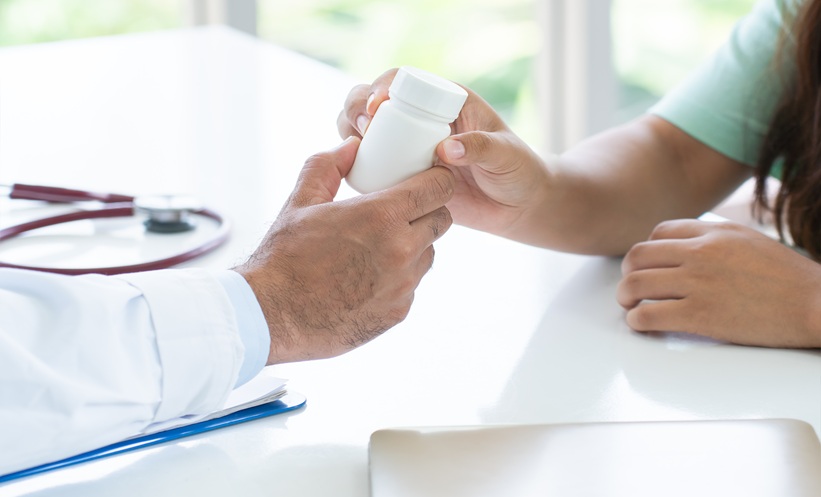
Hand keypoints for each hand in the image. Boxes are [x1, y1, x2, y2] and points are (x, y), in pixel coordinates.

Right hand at [235, 137, 454, 363]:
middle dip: (428, 210)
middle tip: (405, 210)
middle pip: (442, 220)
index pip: (438, 188)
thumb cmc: (284, 256)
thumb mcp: (301, 202)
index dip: (437, 180)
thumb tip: (353, 147)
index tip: (428, 179)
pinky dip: (399, 277)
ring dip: (415, 244)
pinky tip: (370, 277)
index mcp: (381, 216)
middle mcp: (401, 250)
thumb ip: (328, 166)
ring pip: (429, 253)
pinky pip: (413, 285)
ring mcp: (403, 285)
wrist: (271, 315)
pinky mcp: (399, 312)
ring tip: (382, 245)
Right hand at [338, 69, 549, 238]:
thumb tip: (444, 149)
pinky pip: (371, 166)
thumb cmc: (518, 171)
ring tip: (355, 150)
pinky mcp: (402, 176)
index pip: (405, 81)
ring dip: (350, 134)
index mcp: (445, 101)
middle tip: (363, 130)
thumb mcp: (504, 154)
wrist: (517, 206)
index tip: (378, 106)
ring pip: (365, 131)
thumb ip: (480, 148)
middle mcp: (421, 119)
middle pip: (373, 101)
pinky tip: (353, 173)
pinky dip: (356, 166)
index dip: (383, 86)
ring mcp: (408, 148)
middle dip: (357, 108)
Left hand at [617, 219, 820, 347]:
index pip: (658, 233)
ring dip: (625, 297)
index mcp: (714, 233)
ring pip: (635, 284)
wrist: (817, 304)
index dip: (646, 251)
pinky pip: (648, 315)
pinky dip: (637, 321)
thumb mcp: (750, 240)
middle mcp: (700, 254)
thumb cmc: (789, 278)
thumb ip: (715, 238)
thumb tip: (684, 244)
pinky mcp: (700, 316)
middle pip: (638, 256)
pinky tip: (642, 324)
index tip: (646, 266)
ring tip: (630, 306)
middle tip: (629, 288)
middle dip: (627, 273)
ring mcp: (698, 284)